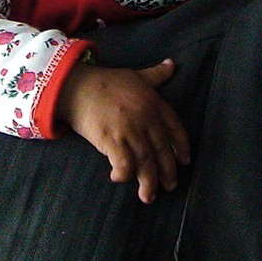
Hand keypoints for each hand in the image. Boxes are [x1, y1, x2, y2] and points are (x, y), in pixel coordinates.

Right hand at [57, 60, 189, 202]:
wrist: (77, 85)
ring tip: (149, 196)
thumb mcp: (136, 75)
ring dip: (148, 182)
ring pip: (146, 162)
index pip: (176, 129)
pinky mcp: (111, 140)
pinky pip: (124, 163)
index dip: (181, 147)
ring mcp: (129, 131)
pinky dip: (124, 174)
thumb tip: (172, 64)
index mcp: (154, 104)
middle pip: (162, 150)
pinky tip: (120, 179)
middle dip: (168, 171)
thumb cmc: (106, 81)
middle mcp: (146, 119)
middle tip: (170, 186)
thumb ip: (156, 74)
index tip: (184, 161)